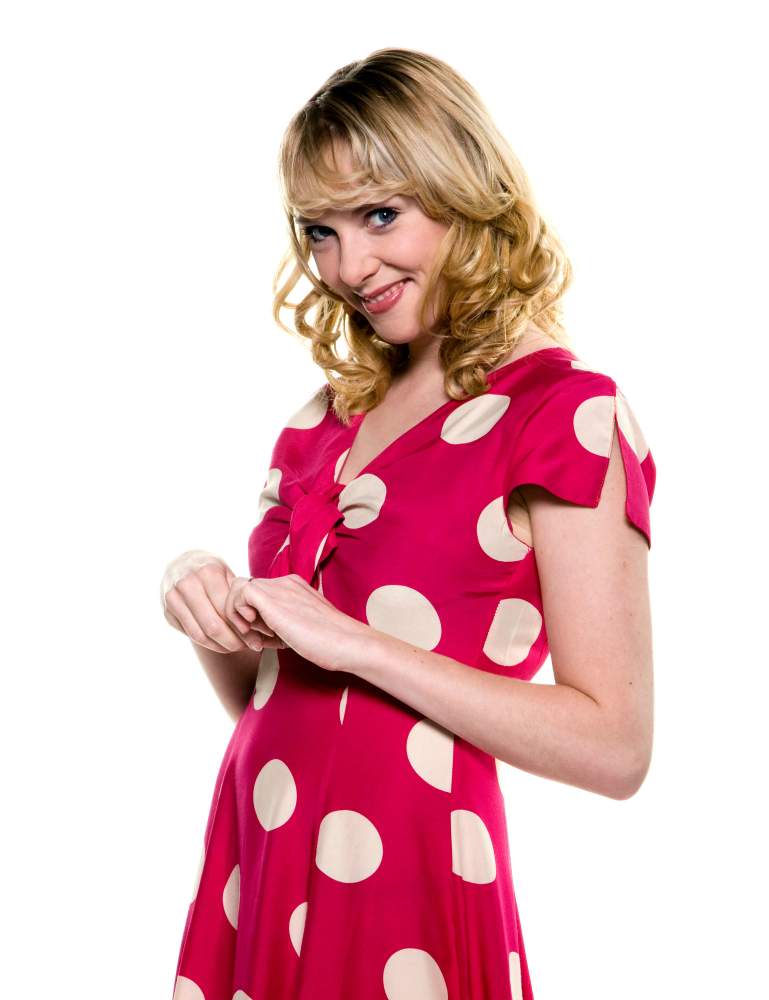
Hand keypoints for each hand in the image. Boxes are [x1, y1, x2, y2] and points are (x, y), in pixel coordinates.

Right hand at [160, 549, 284, 653]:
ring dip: (222, 646)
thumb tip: (261, 626)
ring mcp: (173, 598)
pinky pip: (191, 636)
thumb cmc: (212, 571)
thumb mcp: (228, 575)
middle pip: (213, 626)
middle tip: (250, 646)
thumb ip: (240, 596)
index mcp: (208, 572)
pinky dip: (209, 644)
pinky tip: (222, 644)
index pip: (228, 610)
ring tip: (238, 647)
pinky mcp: (167, 612)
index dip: (244, 628)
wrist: (182, 563)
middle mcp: (187, 584)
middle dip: (234, 641)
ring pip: (200, 635)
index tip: (258, 638)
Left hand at [229, 573, 369, 672]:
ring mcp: (279, 588)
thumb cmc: (329, 644)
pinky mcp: (272, 598)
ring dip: (238, 616)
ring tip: (255, 640)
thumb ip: (280, 625)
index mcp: (292, 587)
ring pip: (237, 588)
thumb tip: (258, 633)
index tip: (264, 641)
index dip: (253, 617)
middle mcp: (284, 582)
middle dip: (242, 618)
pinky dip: (239, 614)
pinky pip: (239, 593)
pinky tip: (255, 633)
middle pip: (244, 589)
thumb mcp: (299, 630)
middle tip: (256, 642)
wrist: (347, 643)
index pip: (258, 593)